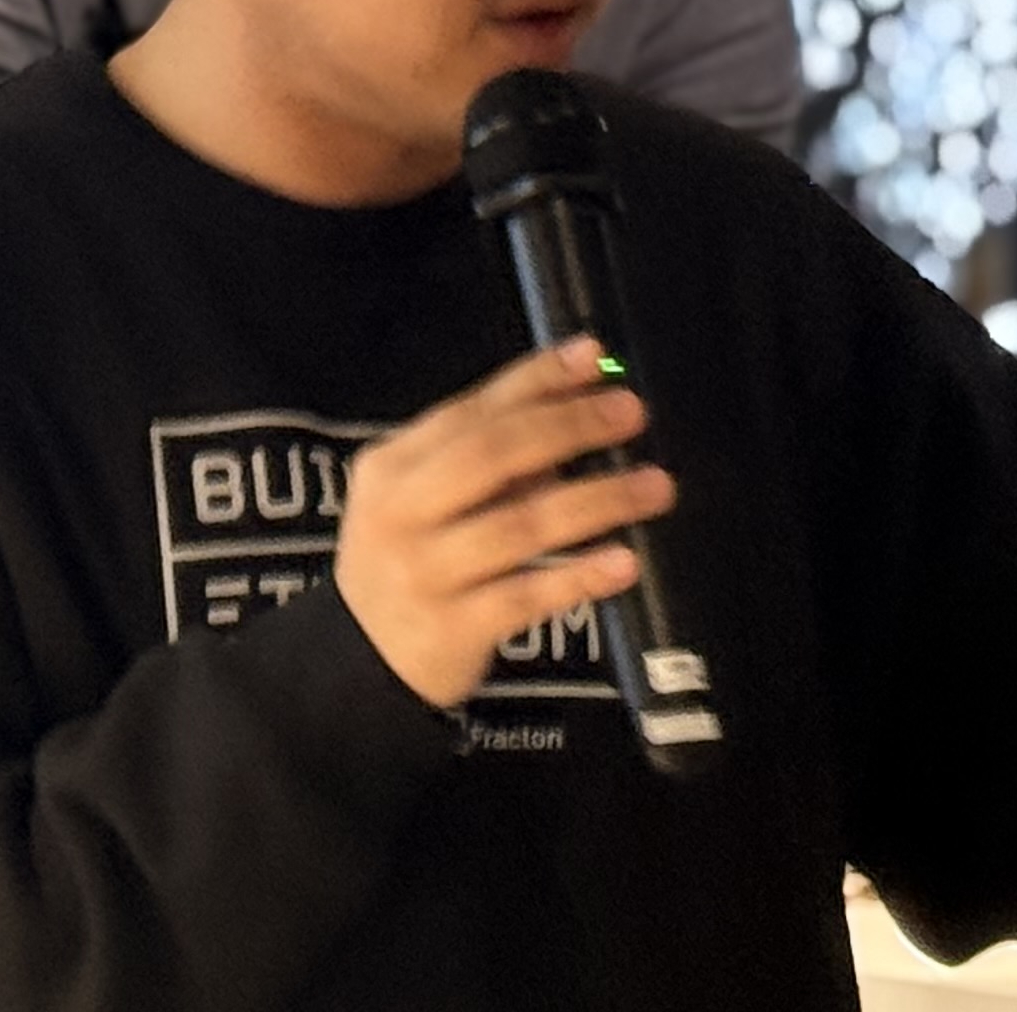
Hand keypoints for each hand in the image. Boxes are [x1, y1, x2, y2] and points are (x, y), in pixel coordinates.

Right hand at [336, 337, 673, 708]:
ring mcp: (425, 571)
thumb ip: (485, 463)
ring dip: (596, 500)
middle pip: (491, 456)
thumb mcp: (423, 501)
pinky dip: (578, 575)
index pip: (470, 409)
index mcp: (393, 464)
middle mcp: (403, 512)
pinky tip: (623, 562)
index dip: (535, 380)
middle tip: (631, 412)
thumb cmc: (410, 560)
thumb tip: (575, 415)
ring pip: (519, 525)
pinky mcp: (453, 628)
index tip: (592, 356)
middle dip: (568, 427)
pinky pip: (526, 595)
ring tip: (655, 486)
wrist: (362, 661)